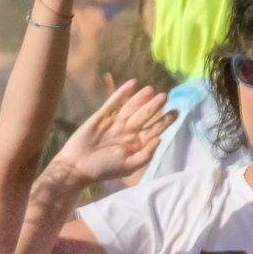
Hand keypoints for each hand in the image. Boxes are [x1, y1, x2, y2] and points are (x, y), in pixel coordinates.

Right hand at [49, 82, 173, 187]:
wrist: (76, 166)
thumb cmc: (103, 169)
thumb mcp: (128, 167)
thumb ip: (145, 155)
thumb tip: (160, 139)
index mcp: (136, 144)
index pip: (154, 130)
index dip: (164, 121)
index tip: (176, 112)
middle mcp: (128, 131)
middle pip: (144, 116)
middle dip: (154, 107)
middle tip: (164, 97)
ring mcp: (115, 122)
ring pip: (131, 107)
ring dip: (141, 98)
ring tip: (151, 90)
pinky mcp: (102, 115)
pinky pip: (114, 102)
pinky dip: (122, 93)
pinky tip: (132, 84)